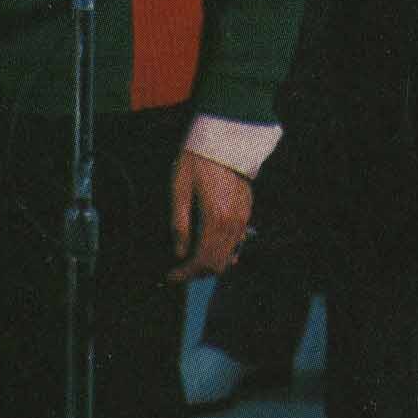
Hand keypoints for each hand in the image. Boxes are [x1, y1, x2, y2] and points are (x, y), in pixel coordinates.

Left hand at [169, 149, 255, 280]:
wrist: (224, 141)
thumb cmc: (196, 161)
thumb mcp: (179, 189)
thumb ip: (180, 223)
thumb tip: (179, 252)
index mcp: (215, 218)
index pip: (202, 259)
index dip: (185, 273)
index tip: (171, 276)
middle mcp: (233, 223)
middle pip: (217, 263)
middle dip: (196, 273)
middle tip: (178, 272)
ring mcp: (243, 219)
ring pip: (228, 256)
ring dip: (209, 264)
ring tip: (188, 262)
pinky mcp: (246, 213)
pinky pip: (237, 243)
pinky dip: (223, 253)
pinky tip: (208, 250)